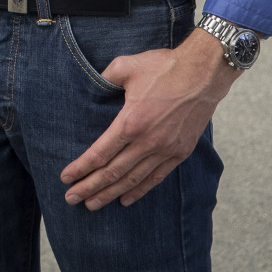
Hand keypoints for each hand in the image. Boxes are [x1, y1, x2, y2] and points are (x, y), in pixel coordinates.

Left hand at [60, 28, 238, 209]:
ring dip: (111, 194)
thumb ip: (105, 77)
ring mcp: (165, 149)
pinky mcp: (180, 152)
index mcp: (131, 122)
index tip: (66, 177)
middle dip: (90, 187)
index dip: (81, 168)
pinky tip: (126, 200)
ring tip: (92, 205)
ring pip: (132, 179)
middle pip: (113, 172)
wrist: (205, 74)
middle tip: (71, 199)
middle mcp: (147, 141)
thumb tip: (93, 83)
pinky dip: (139, 190)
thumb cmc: (165, 67)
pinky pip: (156, 177)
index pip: (100, 153)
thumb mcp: (126, 65)